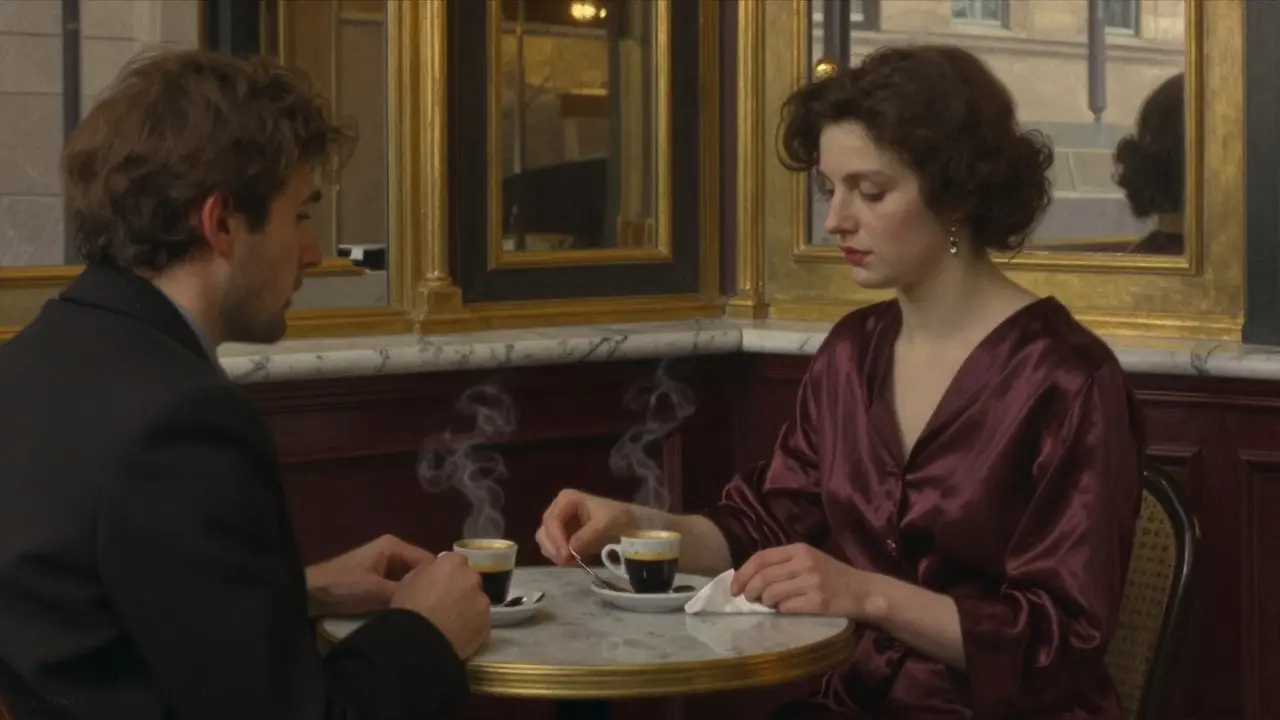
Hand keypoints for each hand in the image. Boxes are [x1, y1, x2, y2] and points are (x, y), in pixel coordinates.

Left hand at [304, 534, 431, 616]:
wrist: (306, 595)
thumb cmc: (341, 588)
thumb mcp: (376, 592)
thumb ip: (405, 592)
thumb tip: (433, 600)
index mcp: (394, 546)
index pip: (429, 561)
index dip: (437, 580)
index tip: (445, 601)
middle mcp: (392, 551)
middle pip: (420, 571)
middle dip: (425, 589)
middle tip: (434, 610)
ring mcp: (384, 565)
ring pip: (409, 581)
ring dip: (412, 595)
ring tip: (423, 614)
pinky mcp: (376, 579)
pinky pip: (398, 587)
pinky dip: (401, 598)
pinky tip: (406, 613)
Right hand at [391, 552, 490, 659]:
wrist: (420, 641)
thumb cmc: (408, 608)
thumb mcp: (408, 581)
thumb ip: (426, 571)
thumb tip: (434, 571)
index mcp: (452, 563)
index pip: (453, 561)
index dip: (445, 574)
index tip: (437, 586)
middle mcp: (471, 577)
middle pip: (468, 580)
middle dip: (460, 589)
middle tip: (445, 605)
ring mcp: (481, 600)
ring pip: (477, 601)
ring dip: (468, 608)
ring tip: (452, 624)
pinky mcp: (487, 622)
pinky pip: (481, 621)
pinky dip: (473, 626)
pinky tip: (459, 636)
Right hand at [536, 489, 635, 564]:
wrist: (628, 524)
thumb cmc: (617, 518)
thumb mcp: (605, 524)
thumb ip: (587, 536)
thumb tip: (571, 550)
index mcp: (566, 499)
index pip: (552, 520)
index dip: (556, 539)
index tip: (565, 556)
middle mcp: (557, 509)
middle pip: (544, 531)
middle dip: (553, 548)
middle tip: (566, 562)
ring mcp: (558, 524)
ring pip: (545, 542)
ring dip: (556, 554)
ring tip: (572, 562)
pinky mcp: (561, 537)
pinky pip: (553, 549)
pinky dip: (561, 557)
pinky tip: (575, 561)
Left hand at [732, 543, 888, 618]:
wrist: (864, 591)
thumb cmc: (832, 576)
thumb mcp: (808, 560)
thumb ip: (782, 564)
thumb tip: (749, 578)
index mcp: (799, 549)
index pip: (761, 558)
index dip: (743, 574)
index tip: (734, 589)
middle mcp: (805, 562)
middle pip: (763, 577)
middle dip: (750, 591)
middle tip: (750, 600)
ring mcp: (812, 582)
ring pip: (772, 594)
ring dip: (766, 603)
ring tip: (771, 605)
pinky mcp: (819, 601)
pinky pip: (787, 607)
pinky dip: (782, 611)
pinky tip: (787, 610)